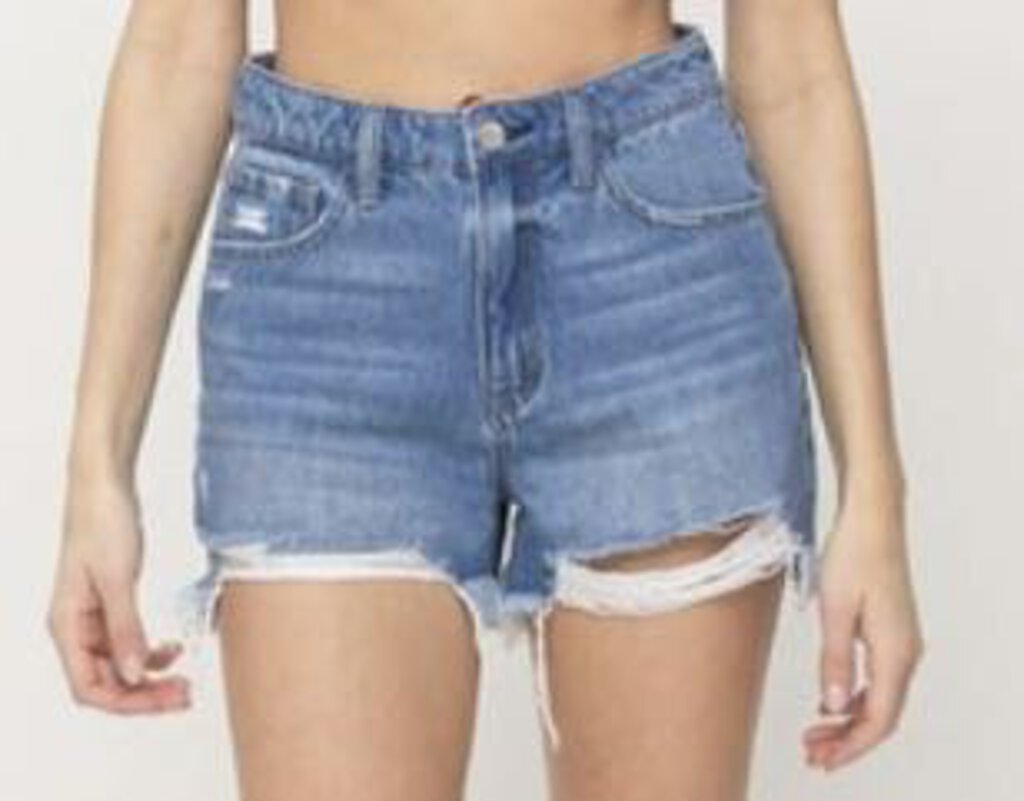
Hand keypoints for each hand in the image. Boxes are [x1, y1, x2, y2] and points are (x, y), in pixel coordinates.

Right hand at [47, 473, 190, 713]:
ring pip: (119, 665)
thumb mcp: (117, 578)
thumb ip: (125, 629)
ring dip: (150, 677)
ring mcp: (93, 617)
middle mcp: (75, 628)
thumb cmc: (102, 522)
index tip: (166, 700)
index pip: (89, 687)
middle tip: (186, 695)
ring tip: (185, 679)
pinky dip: (150, 652)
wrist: (105, 485)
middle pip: (107, 682)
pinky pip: (127, 642)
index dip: (128, 701)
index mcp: (67, 626)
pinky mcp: (111, 603)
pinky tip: (173, 650)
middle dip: (145, 694)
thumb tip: (135, 674)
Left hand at [803, 491, 924, 770]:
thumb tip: (832, 706)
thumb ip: (835, 659)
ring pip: (880, 698)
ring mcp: (902, 643)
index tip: (821, 758)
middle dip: (848, 740)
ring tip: (816, 735)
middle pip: (882, 714)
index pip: (879, 717)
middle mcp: (906, 653)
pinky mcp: (892, 632)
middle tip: (812, 753)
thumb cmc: (853, 555)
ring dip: (849, 720)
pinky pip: (878, 679)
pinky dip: (854, 697)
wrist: (872, 518)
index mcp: (896, 652)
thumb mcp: (835, 609)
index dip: (851, 745)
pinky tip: (831, 702)